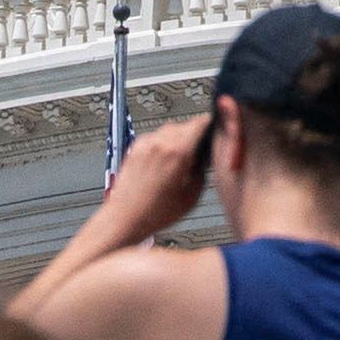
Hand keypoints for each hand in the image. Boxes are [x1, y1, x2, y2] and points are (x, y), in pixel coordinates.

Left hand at [96, 112, 217, 241]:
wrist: (125, 217)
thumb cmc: (154, 213)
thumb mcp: (192, 195)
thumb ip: (203, 170)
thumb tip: (206, 157)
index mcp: (178, 152)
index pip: (200, 122)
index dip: (210, 125)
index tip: (214, 130)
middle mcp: (160, 142)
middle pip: (185, 125)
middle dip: (194, 136)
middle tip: (196, 154)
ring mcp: (145, 143)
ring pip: (169, 130)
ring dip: (177, 140)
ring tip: (177, 163)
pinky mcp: (135, 147)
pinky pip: (155, 137)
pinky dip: (162, 145)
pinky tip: (162, 165)